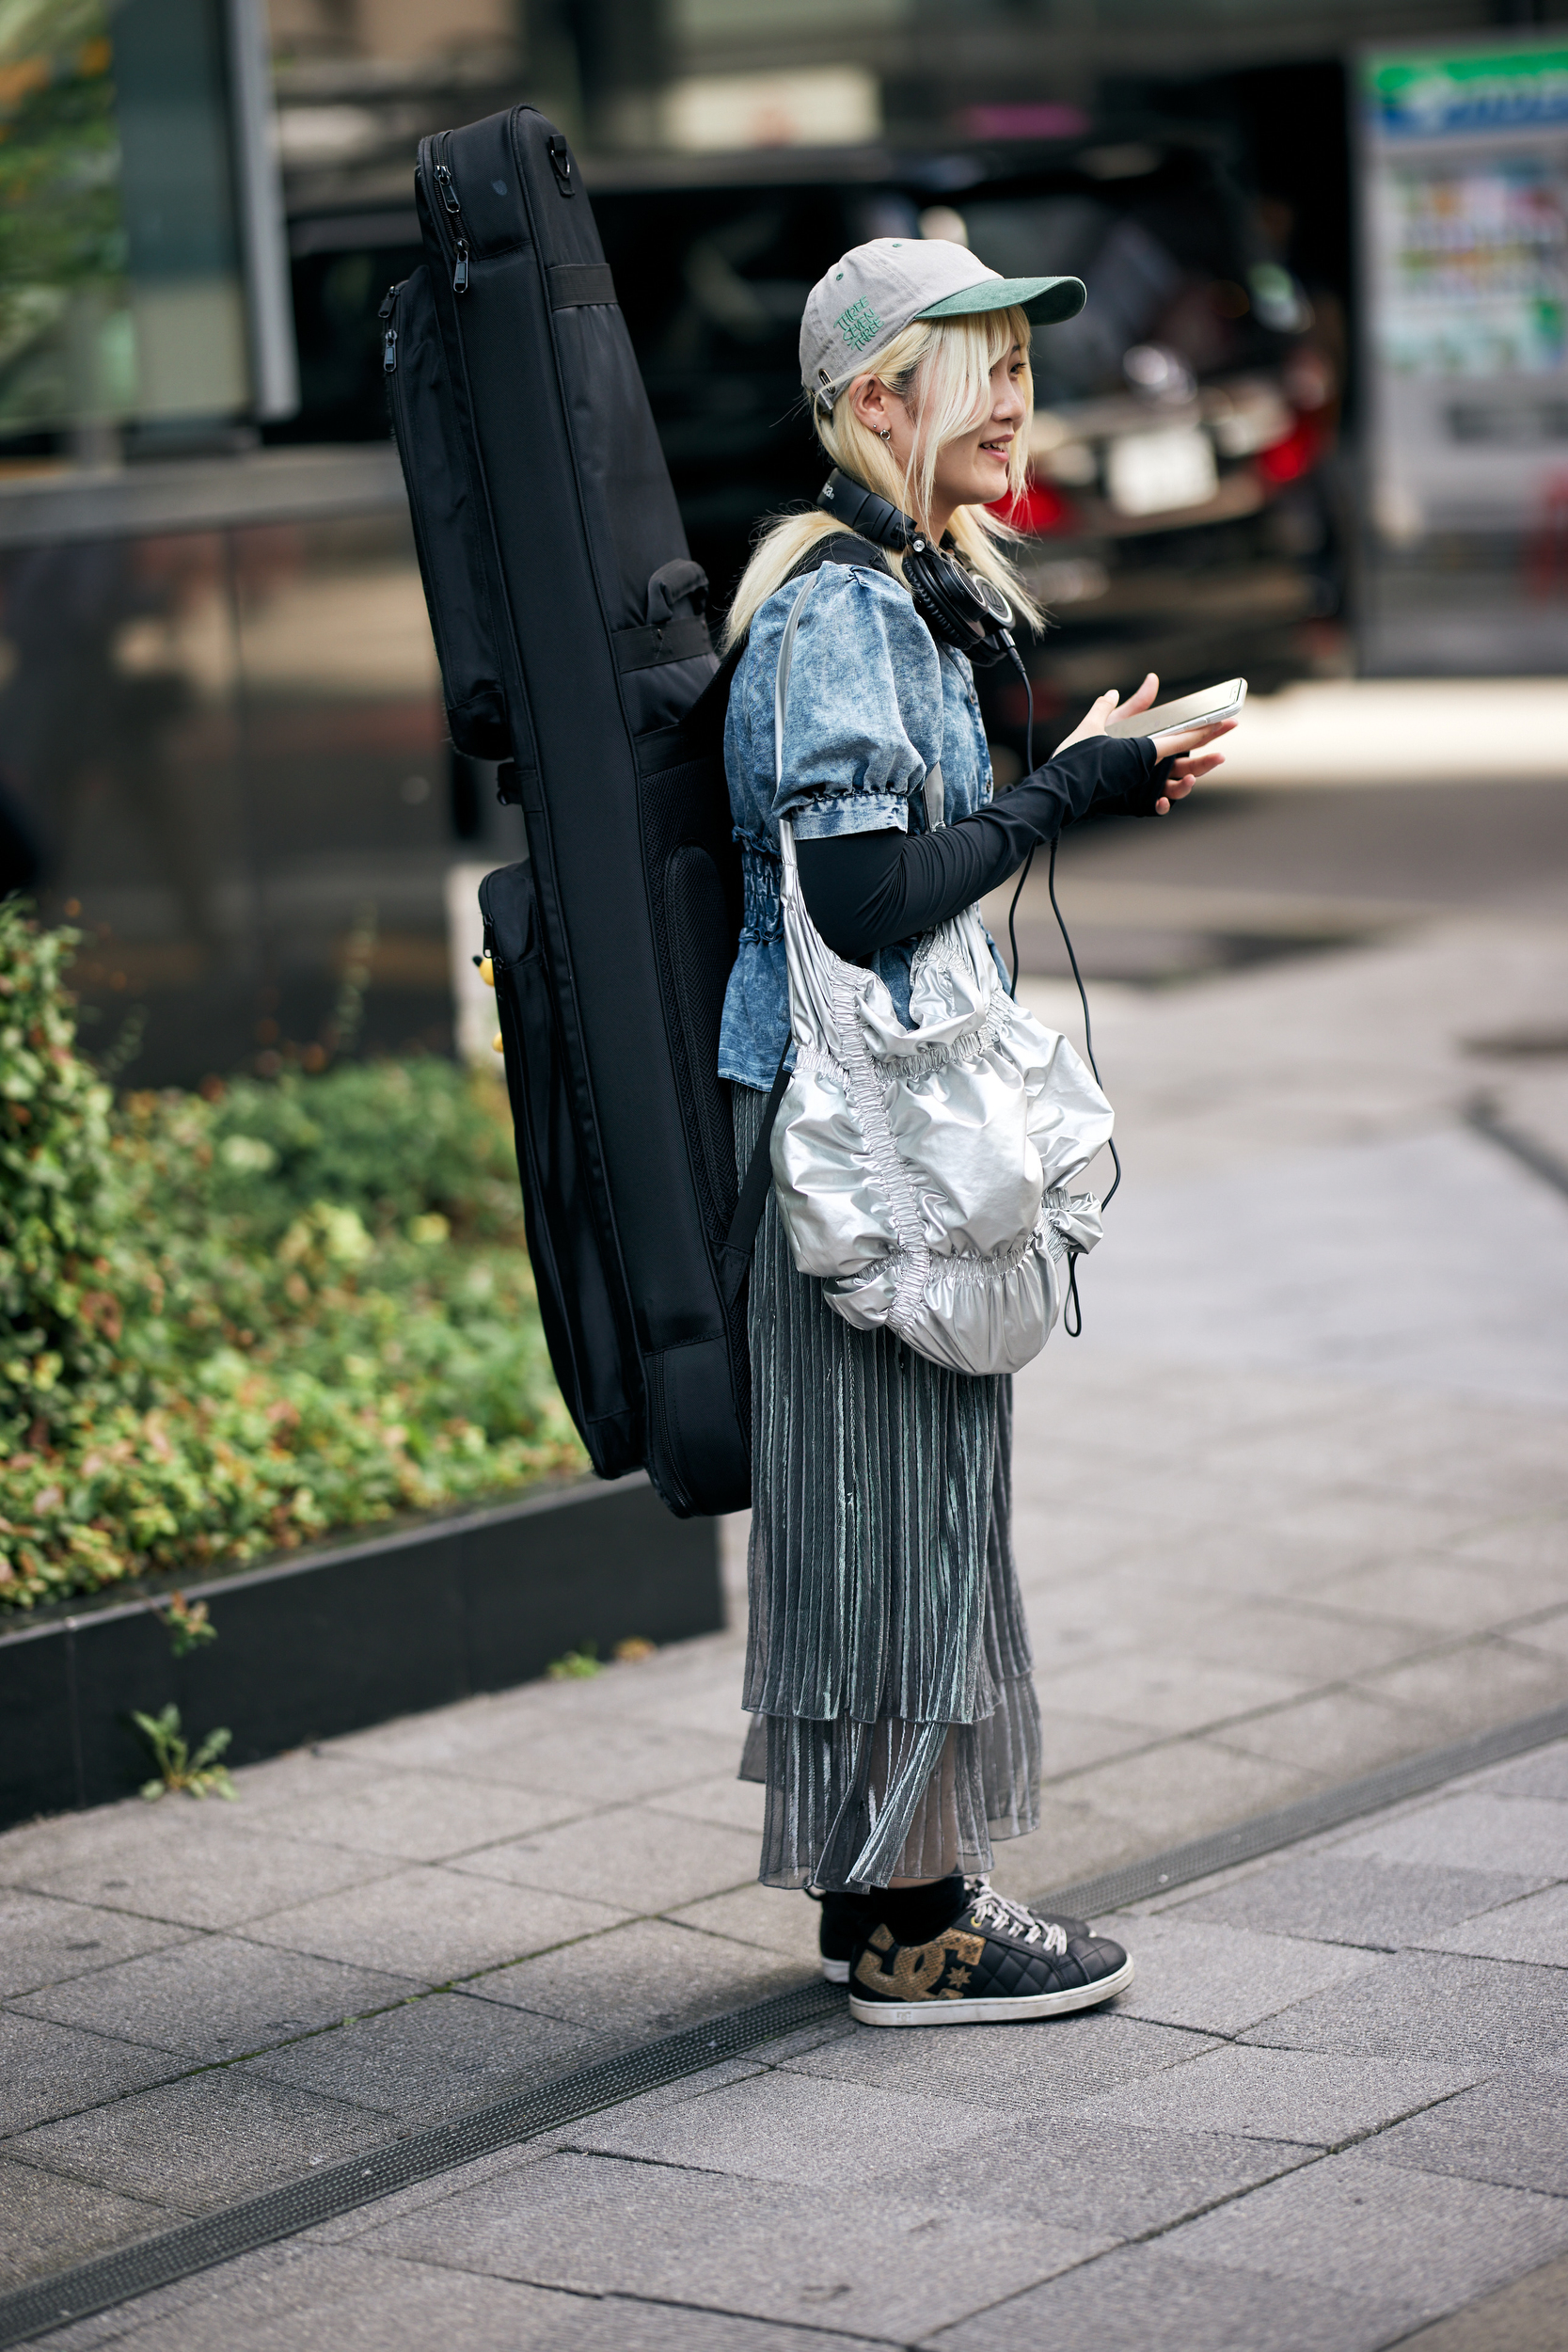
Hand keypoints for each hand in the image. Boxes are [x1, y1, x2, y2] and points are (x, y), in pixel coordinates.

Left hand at [1056, 672, 1235, 814]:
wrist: (1066, 777)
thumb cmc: (1089, 750)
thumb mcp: (1114, 723)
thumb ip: (1135, 704)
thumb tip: (1152, 678)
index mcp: (1155, 747)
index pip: (1188, 737)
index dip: (1210, 730)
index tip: (1231, 719)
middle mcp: (1156, 768)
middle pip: (1190, 765)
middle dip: (1207, 761)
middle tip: (1222, 755)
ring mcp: (1148, 785)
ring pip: (1178, 787)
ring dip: (1189, 784)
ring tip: (1191, 778)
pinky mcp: (1136, 801)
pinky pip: (1154, 806)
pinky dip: (1160, 805)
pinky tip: (1160, 801)